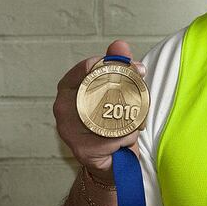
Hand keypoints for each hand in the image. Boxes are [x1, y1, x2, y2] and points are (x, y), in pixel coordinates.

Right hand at [52, 40, 145, 183]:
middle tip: (143, 101)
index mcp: (68, 87)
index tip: (137, 69)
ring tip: (133, 123)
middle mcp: (64, 107)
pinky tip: (125, 139)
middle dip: (130, 94)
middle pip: (103, 90)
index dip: (116, 65)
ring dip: (131, 119)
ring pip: (111, 115)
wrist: (109, 161)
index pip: (89, 67)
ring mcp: (69, 129)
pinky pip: (115, 138)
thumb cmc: (109, 121)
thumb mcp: (115, 89)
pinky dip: (128, 137)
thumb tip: (119, 44)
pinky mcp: (82, 149)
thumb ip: (118, 65)